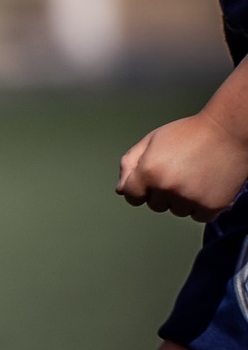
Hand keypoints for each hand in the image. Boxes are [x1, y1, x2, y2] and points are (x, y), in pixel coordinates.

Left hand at [118, 112, 247, 220]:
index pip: (131, 196)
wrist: (229, 132)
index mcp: (148, 171)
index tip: (152, 180)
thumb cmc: (190, 133)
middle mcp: (166, 188)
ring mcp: (189, 199)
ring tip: (195, 176)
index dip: (140, 188)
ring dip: (183, 200)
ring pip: (177, 211)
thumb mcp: (152, 140)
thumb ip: (131, 164)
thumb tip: (121, 190)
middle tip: (179, 171)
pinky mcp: (211, 206)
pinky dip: (202, 206)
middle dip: (163, 192)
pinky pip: (198, 216)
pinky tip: (207, 185)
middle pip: (155, 205)